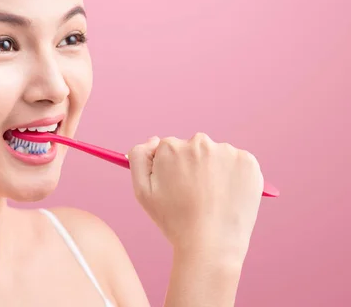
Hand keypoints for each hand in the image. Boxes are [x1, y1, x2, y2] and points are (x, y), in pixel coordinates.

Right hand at [128, 133, 263, 262]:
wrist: (210, 245)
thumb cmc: (174, 220)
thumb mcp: (141, 191)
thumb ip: (139, 158)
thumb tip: (154, 140)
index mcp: (171, 147)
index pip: (170, 149)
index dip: (172, 170)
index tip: (177, 188)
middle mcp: (198, 142)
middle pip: (194, 149)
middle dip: (194, 166)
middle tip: (196, 195)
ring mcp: (226, 151)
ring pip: (217, 155)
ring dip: (215, 170)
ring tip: (213, 199)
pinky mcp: (248, 162)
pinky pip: (237, 163)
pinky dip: (234, 176)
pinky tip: (228, 196)